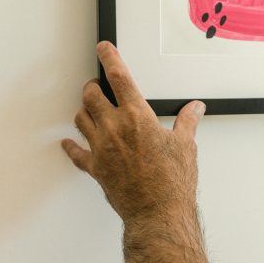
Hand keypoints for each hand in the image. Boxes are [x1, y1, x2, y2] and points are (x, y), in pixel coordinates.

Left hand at [62, 42, 206, 223]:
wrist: (158, 213)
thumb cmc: (172, 182)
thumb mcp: (186, 146)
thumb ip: (188, 122)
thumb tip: (195, 109)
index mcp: (138, 117)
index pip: (119, 78)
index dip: (109, 59)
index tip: (104, 49)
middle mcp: (115, 129)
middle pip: (91, 96)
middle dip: (93, 87)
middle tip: (97, 85)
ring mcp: (102, 148)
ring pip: (80, 119)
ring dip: (83, 111)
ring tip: (90, 109)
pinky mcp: (96, 169)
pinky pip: (76, 153)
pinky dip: (70, 146)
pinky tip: (68, 143)